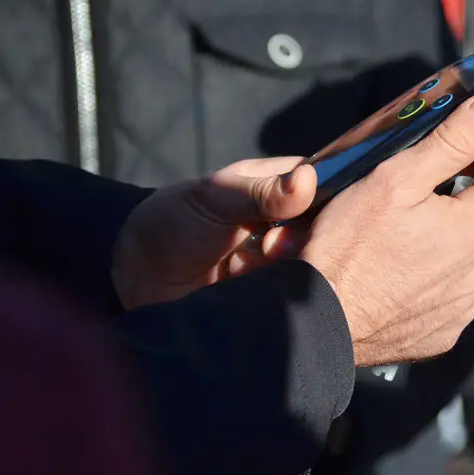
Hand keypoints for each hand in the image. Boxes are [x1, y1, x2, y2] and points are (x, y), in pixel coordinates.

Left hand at [111, 157, 316, 309]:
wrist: (137, 278)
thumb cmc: (173, 222)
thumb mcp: (215, 198)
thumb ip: (260, 192)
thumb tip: (307, 180)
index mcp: (283, 184)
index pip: (330, 185)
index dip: (336, 202)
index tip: (319, 219)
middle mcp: (291, 221)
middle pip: (331, 228)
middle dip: (314, 242)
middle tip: (275, 247)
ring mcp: (287, 258)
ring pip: (318, 262)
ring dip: (299, 269)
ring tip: (259, 264)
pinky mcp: (277, 292)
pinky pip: (299, 293)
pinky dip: (290, 294)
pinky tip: (268, 290)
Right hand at [300, 88, 473, 366]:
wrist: (318, 322)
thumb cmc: (348, 247)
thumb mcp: (396, 179)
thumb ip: (452, 140)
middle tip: (450, 164)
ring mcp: (466, 305)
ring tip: (441, 219)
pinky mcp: (445, 331)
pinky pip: (467, 294)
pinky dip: (456, 272)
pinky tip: (423, 264)